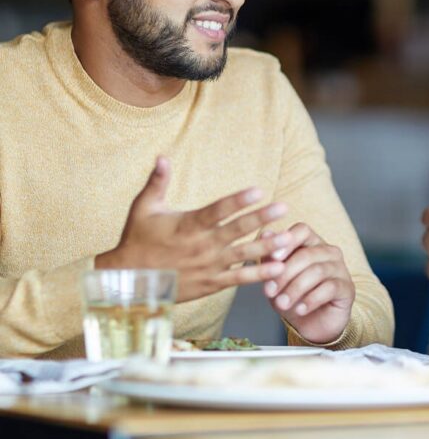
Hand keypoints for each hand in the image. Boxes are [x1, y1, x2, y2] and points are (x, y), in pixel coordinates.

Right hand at [96, 157, 292, 301]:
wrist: (130, 282)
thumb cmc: (137, 240)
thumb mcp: (143, 208)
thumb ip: (157, 182)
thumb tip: (162, 155)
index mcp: (188, 225)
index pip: (217, 210)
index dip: (238, 200)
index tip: (259, 190)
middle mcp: (201, 245)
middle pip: (237, 230)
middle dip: (262, 218)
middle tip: (284, 207)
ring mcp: (208, 266)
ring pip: (243, 255)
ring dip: (267, 246)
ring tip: (289, 238)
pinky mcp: (211, 283)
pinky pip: (239, 279)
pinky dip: (259, 274)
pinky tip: (279, 267)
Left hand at [261, 223, 354, 343]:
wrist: (311, 325)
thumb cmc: (293, 297)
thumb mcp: (276, 279)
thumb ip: (270, 257)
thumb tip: (266, 234)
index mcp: (311, 244)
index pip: (302, 230)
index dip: (287, 242)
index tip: (273, 258)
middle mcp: (329, 252)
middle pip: (307, 254)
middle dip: (285, 274)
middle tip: (269, 291)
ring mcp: (340, 269)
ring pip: (317, 271)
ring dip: (295, 289)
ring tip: (281, 304)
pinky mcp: (347, 288)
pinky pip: (330, 288)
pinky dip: (311, 300)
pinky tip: (300, 309)